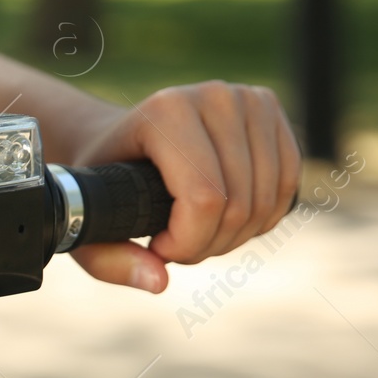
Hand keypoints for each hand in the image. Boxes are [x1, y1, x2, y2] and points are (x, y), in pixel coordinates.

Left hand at [68, 82, 299, 293]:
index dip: (188, 243)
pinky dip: (262, 216)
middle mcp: (213, 96)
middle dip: (210, 243)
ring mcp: (248, 98)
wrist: (123, 136)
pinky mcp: (270, 109)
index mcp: (166, 112)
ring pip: (265, 199)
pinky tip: (229, 219)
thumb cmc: (106, 181)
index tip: (158, 248)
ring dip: (236, 234)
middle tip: (178, 244)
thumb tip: (158, 282)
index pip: (205, 199)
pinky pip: (287, 184)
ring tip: (198, 231)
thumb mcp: (91, 222)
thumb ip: (112, 261)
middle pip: (238, 203)